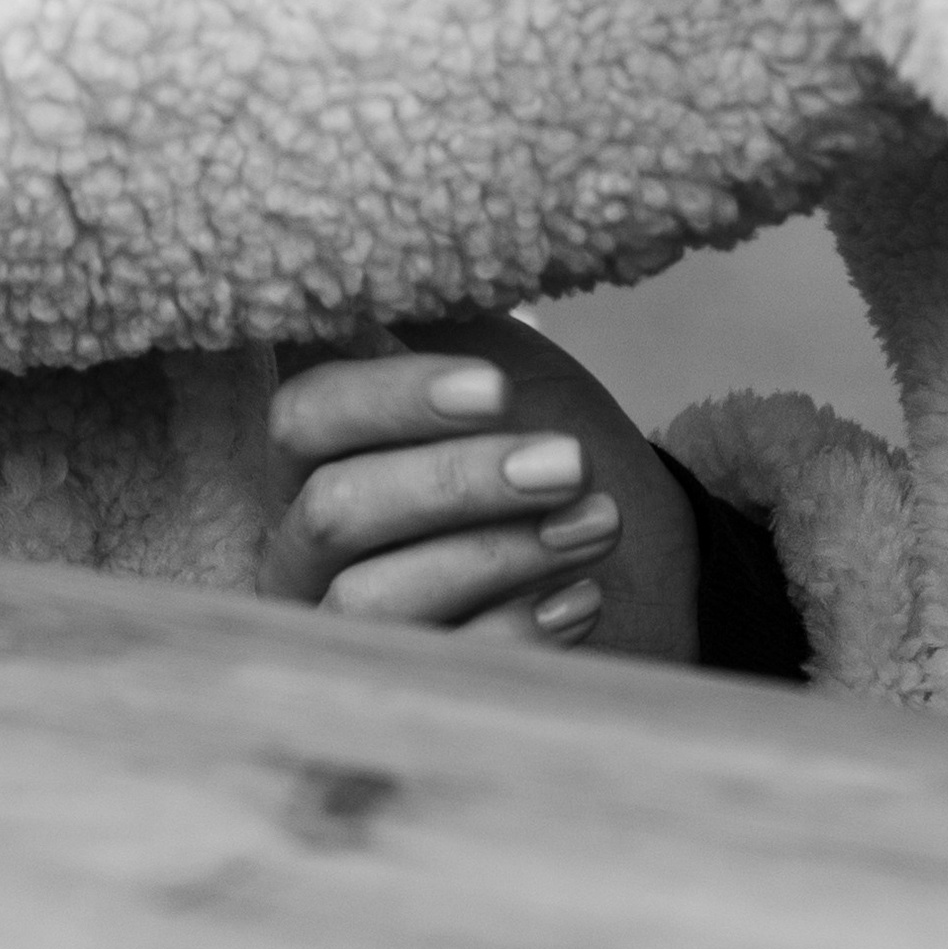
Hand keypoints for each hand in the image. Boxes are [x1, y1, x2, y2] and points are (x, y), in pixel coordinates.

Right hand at [259, 318, 698, 658]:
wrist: (642, 558)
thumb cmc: (550, 443)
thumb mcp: (508, 367)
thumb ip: (447, 320)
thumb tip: (399, 247)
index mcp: (317, 452)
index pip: (306, 419)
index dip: (393, 401)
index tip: (498, 391)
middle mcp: (305, 551)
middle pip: (335, 515)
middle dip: (455, 485)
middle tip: (568, 465)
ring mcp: (351, 637)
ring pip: (374, 605)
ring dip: (495, 556)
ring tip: (595, 522)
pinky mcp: (409, 702)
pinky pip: (439, 677)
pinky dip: (519, 633)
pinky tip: (584, 596)